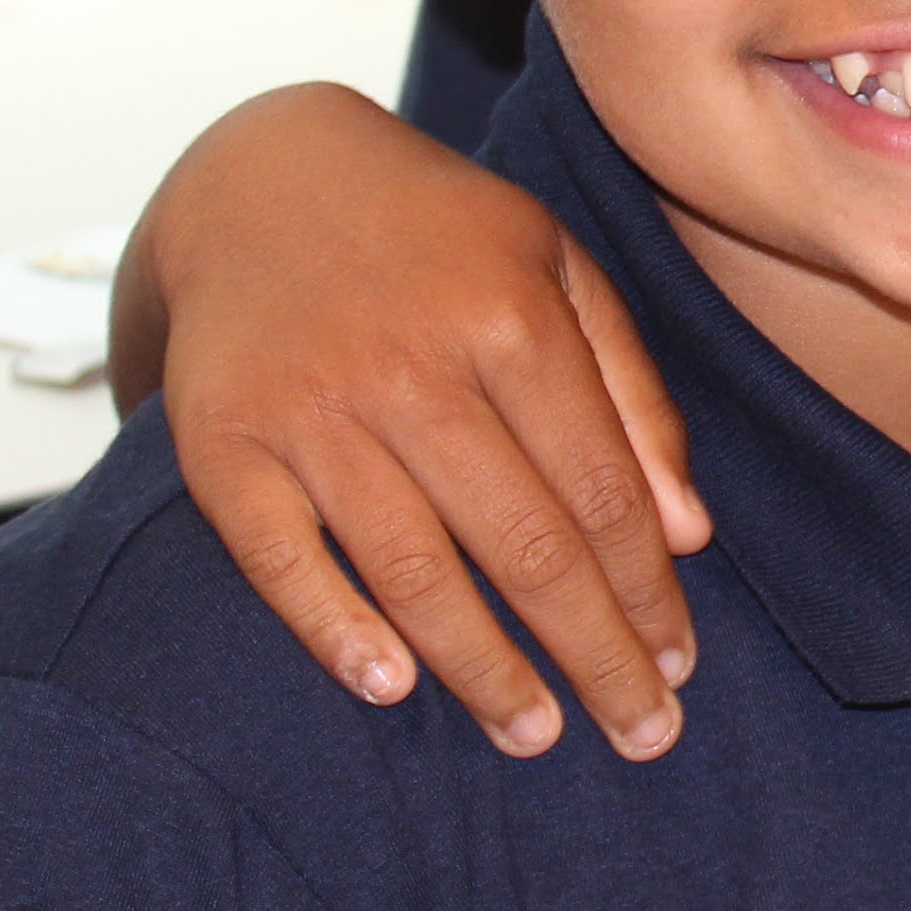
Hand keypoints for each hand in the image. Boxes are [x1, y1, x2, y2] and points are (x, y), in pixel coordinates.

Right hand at [134, 84, 709, 758]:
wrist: (259, 177)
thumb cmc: (435, 236)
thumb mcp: (558, 270)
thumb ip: (631, 395)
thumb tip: (687, 534)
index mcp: (510, 320)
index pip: (601, 491)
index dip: (646, 590)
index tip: (677, 663)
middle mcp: (412, 368)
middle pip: (525, 546)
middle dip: (592, 654)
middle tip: (640, 734)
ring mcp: (311, 409)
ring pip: (414, 570)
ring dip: (483, 668)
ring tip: (536, 734)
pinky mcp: (222, 442)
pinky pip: (282, 559)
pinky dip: (336, 630)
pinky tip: (393, 687)